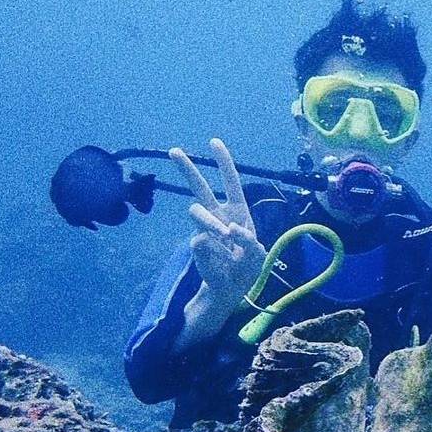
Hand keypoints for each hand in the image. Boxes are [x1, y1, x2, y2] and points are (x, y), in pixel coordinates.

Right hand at [170, 139, 266, 350]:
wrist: (231, 289)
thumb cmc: (246, 267)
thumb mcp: (256, 255)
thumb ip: (247, 242)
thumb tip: (227, 230)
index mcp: (237, 211)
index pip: (231, 183)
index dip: (224, 163)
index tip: (214, 142)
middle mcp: (218, 215)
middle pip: (200, 188)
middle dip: (187, 169)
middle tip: (174, 151)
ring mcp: (204, 229)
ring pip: (197, 212)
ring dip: (211, 221)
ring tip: (225, 235)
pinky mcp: (197, 245)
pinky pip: (200, 241)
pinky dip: (214, 250)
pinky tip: (220, 260)